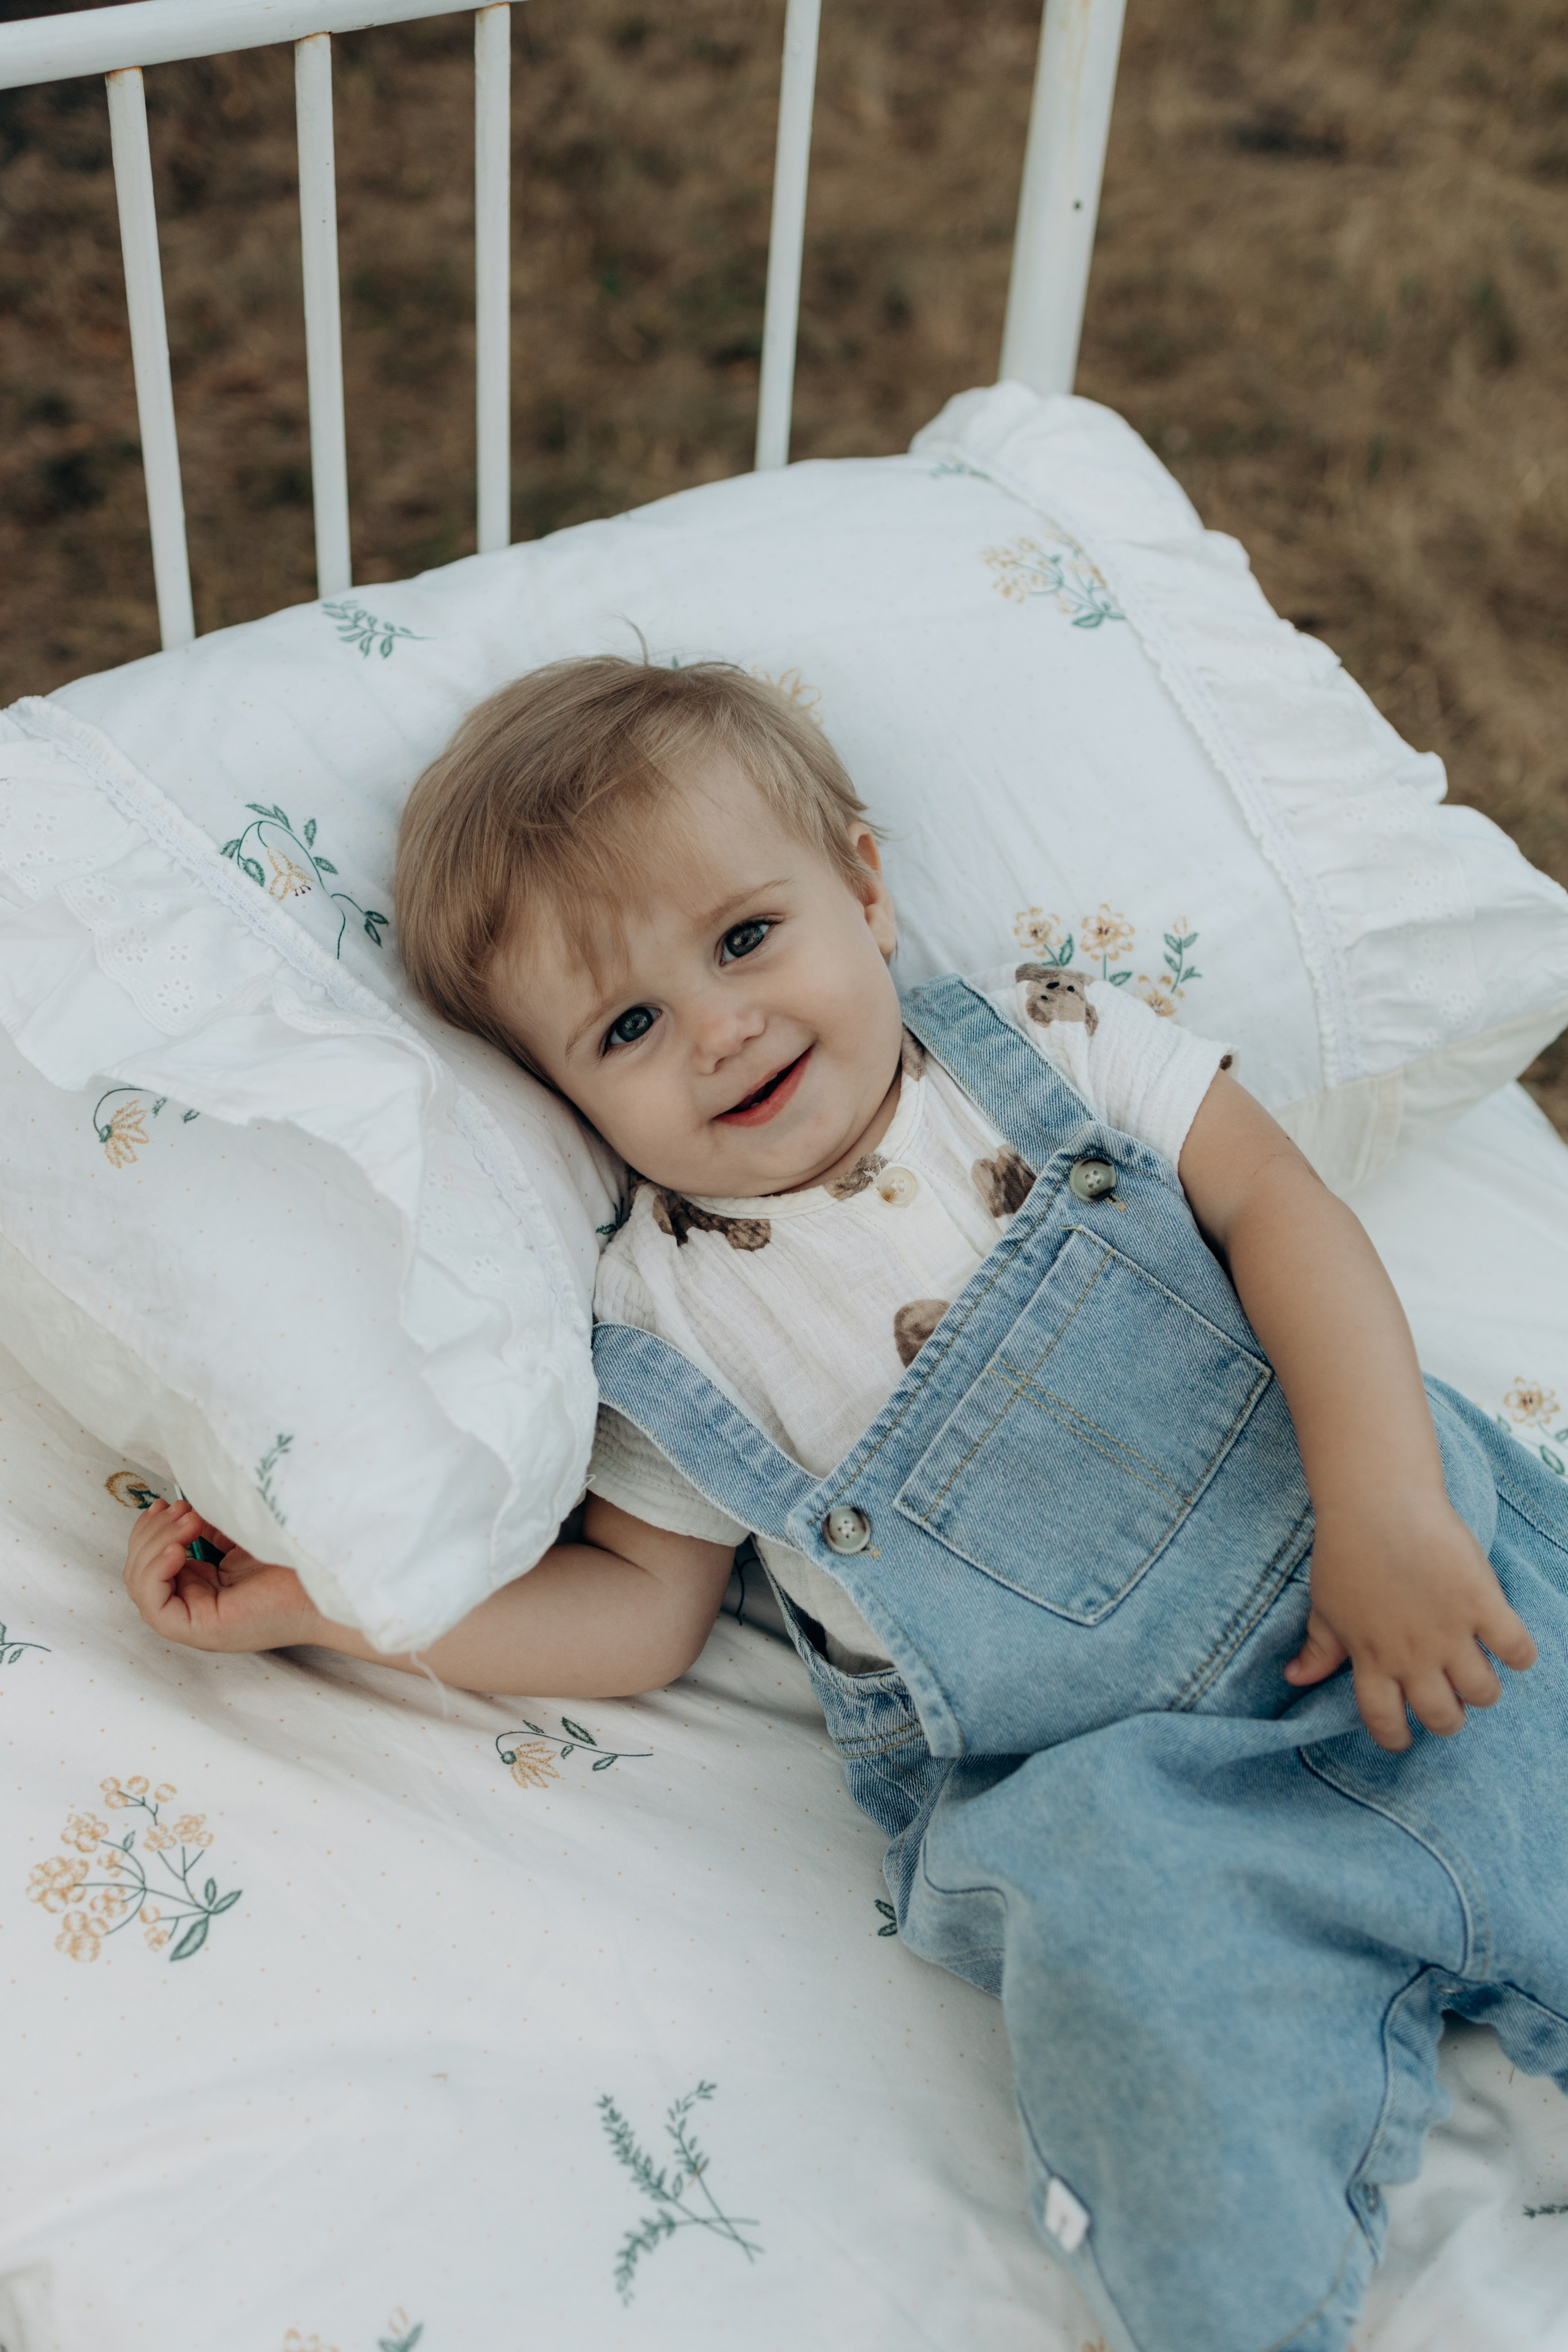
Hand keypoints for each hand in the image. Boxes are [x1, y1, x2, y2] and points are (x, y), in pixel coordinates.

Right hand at [124, 1499, 320, 1653]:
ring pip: (141, 1587)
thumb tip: (180, 1507)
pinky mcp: (200, 1631)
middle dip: (152, 1533)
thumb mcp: (239, 1534)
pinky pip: (154, 1609)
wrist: (327, 1582)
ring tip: (188, 1523)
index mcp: (202, 1585)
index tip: (163, 1502)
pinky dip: (155, 1573)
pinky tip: (178, 1549)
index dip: (149, 1530)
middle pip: (139, 1572)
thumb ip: (208, 1524)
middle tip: (181, 1510)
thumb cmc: (294, 1559)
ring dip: (154, 1546)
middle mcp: (194, 1605)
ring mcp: (195, 1621)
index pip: (150, 1562)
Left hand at [1284, 1495, 1536, 1749]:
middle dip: (1448, 1718)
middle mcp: (1412, 1655)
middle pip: (1442, 1717)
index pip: (1384, 1721)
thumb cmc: (1345, 1551)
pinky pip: (1516, 1649)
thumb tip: (1295, 1678)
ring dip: (1483, 1690)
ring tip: (1477, 1670)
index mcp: (1371, 1659)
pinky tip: (1507, 1643)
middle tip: (1449, 1697)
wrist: (1377, 1501)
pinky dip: (1520, 1654)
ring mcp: (1449, 1632)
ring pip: (1483, 1693)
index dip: (1395, 1738)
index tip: (1403, 1737)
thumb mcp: (1324, 1605)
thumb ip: (1319, 1648)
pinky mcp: (1481, 1603)